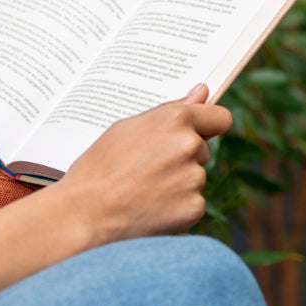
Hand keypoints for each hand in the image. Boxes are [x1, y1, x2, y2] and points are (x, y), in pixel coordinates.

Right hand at [53, 84, 231, 246]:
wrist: (85, 212)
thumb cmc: (99, 167)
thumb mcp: (126, 129)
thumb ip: (169, 110)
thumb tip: (202, 92)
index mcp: (174, 120)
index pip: (219, 117)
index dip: (209, 124)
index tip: (200, 132)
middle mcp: (189, 145)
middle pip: (202, 149)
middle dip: (182, 156)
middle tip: (146, 167)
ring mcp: (194, 178)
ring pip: (194, 177)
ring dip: (177, 182)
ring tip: (141, 189)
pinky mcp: (194, 207)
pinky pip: (191, 202)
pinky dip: (176, 207)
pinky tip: (148, 207)